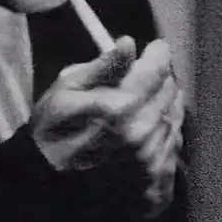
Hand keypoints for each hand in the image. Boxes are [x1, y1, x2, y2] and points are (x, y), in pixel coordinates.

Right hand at [32, 36, 184, 217]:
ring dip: (162, 103)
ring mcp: (151, 155)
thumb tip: (128, 43)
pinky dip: (164, 129)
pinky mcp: (156, 172)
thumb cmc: (52, 129)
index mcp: (121, 106)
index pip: (158, 68)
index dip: (157, 54)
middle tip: (142, 78)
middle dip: (159, 79)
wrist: (46, 177)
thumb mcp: (67, 88)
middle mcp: (142, 131)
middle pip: (170, 90)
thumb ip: (103, 66)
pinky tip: (144, 129)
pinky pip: (173, 140)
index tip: (152, 49)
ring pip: (174, 114)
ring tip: (141, 105)